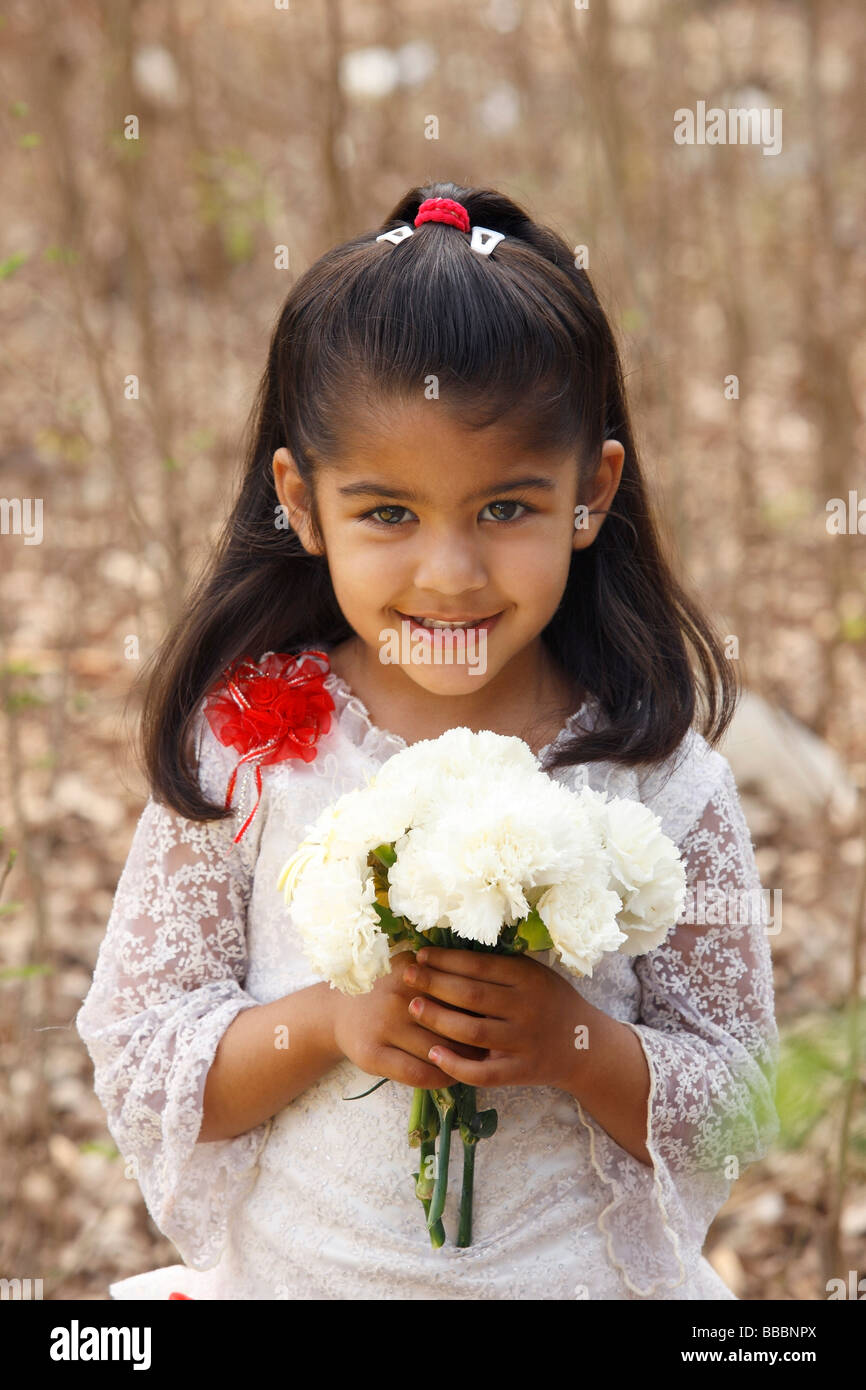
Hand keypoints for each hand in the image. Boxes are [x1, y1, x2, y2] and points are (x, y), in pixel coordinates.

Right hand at [329, 950, 487, 1090]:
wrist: (338, 1011)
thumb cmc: (386, 990)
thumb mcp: (409, 970)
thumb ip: (441, 972)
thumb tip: (490, 985)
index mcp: (412, 972)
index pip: (460, 990)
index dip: (483, 1007)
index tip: (498, 1016)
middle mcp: (397, 996)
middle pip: (453, 1022)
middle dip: (479, 1037)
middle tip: (496, 1044)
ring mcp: (383, 1026)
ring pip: (438, 1051)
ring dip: (464, 1061)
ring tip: (478, 1063)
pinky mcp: (373, 1055)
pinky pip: (418, 1074)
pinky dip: (441, 1078)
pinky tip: (451, 1075)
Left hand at [401, 946, 585, 1089]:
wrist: (585, 1046)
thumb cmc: (550, 1001)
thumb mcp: (534, 974)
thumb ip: (500, 966)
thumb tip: (449, 950)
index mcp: (528, 979)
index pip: (480, 966)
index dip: (446, 960)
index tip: (420, 955)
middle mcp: (526, 1009)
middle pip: (472, 996)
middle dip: (434, 984)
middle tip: (406, 976)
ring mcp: (523, 1042)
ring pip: (473, 1032)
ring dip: (439, 1019)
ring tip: (413, 1007)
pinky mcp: (520, 1071)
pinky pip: (484, 1072)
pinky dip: (456, 1065)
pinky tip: (433, 1054)